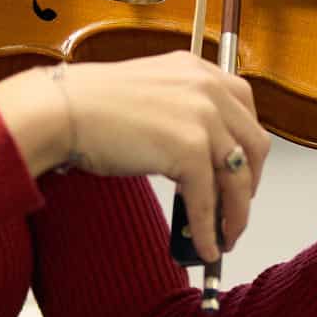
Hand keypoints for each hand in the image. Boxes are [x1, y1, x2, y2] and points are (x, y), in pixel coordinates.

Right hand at [0, 50, 270, 263]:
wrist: (63, 109)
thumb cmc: (91, 103)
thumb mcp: (151, 92)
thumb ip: (181, 110)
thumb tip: (200, 156)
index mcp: (198, 69)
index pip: (245, 109)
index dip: (248, 146)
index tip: (242, 171)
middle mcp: (208, 88)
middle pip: (254, 145)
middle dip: (248, 184)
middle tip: (236, 209)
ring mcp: (202, 118)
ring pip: (237, 178)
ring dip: (234, 215)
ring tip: (224, 238)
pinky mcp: (190, 149)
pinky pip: (207, 201)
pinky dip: (207, 230)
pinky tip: (203, 247)